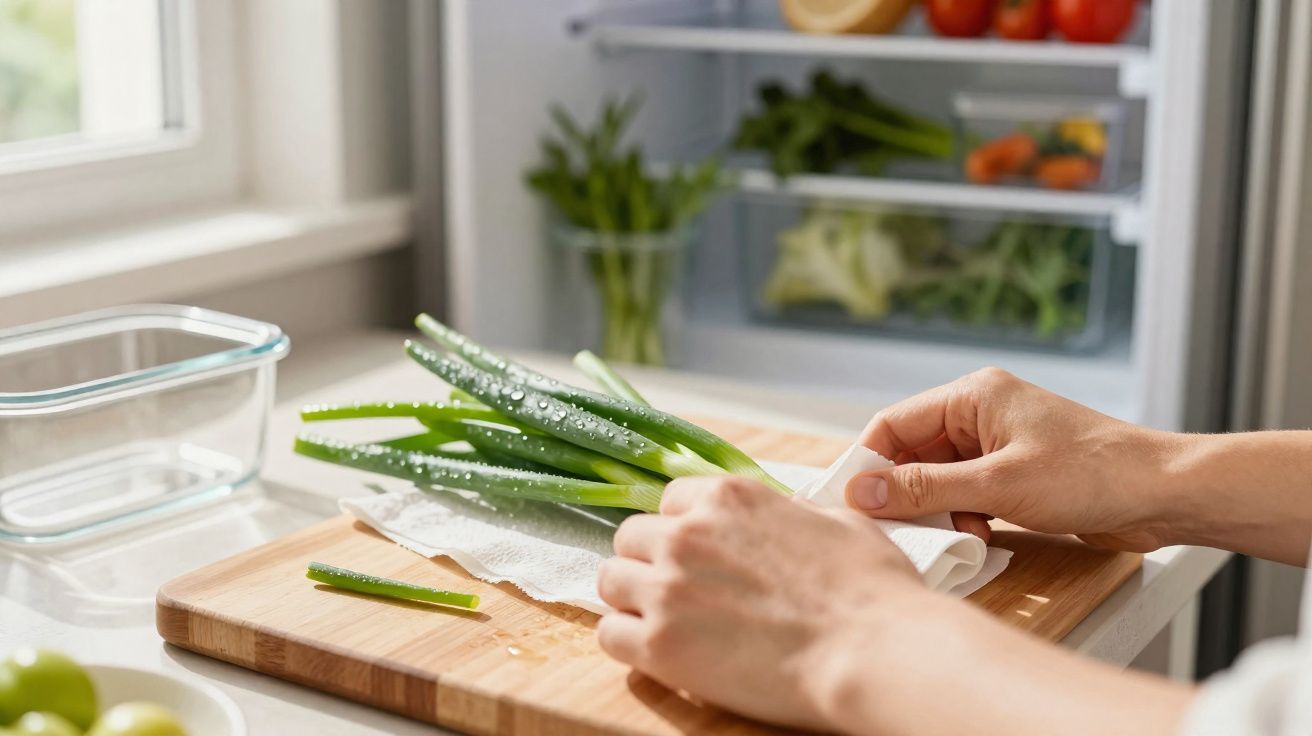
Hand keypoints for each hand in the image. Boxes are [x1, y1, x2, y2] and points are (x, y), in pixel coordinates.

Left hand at [595, 476, 935, 730]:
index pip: (670, 502)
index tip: (697, 555)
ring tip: (666, 624)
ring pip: (610, 581)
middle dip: (651, 562)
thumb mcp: (835, 522)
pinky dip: (628, 643)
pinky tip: (659, 653)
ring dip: (632, 599)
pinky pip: (609, 635)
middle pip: (631, 538)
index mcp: (727, 497)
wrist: (871, 652)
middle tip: (681, 593)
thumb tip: (784, 519)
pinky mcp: (658, 644)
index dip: (683, 530)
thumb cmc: (869, 591)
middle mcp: (687, 533)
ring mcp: (667, 587)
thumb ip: (788, 513)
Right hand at [848, 367, 1178, 551]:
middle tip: (899, 529)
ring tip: (957, 533)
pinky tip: (980, 536)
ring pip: (939, 478)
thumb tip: (862, 492)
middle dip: (907, 493)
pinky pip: (967, 493)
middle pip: (913, 453)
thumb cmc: (1091, 474)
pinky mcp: (1015, 473)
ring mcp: (998, 444)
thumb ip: (923, 489)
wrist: (1162, 494)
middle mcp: (981, 413)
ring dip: (939, 510)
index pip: (894, 423)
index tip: (852, 503)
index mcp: (972, 395)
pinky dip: (964, 517)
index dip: (868, 463)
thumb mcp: (996, 485)